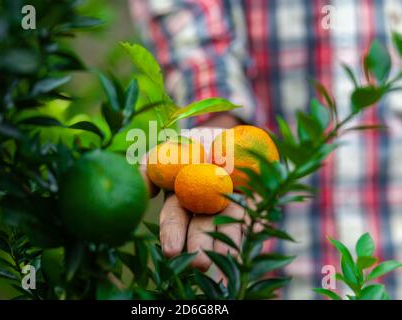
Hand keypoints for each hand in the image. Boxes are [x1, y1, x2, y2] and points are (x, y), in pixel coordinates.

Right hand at [139, 127, 244, 270]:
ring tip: (228, 257)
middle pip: (203, 228)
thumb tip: (144, 191)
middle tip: (199, 264)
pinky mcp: (257, 199)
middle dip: (200, 246)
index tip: (171, 251)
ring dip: (228, 242)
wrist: (227, 133)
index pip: (175, 220)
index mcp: (182, 200)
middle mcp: (206, 208)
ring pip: (230, 224)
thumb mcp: (166, 151)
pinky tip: (255, 233)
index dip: (172, 235)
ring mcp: (232, 204)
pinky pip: (257, 211)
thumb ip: (148, 168)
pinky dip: (256, 223)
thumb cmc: (190, 145)